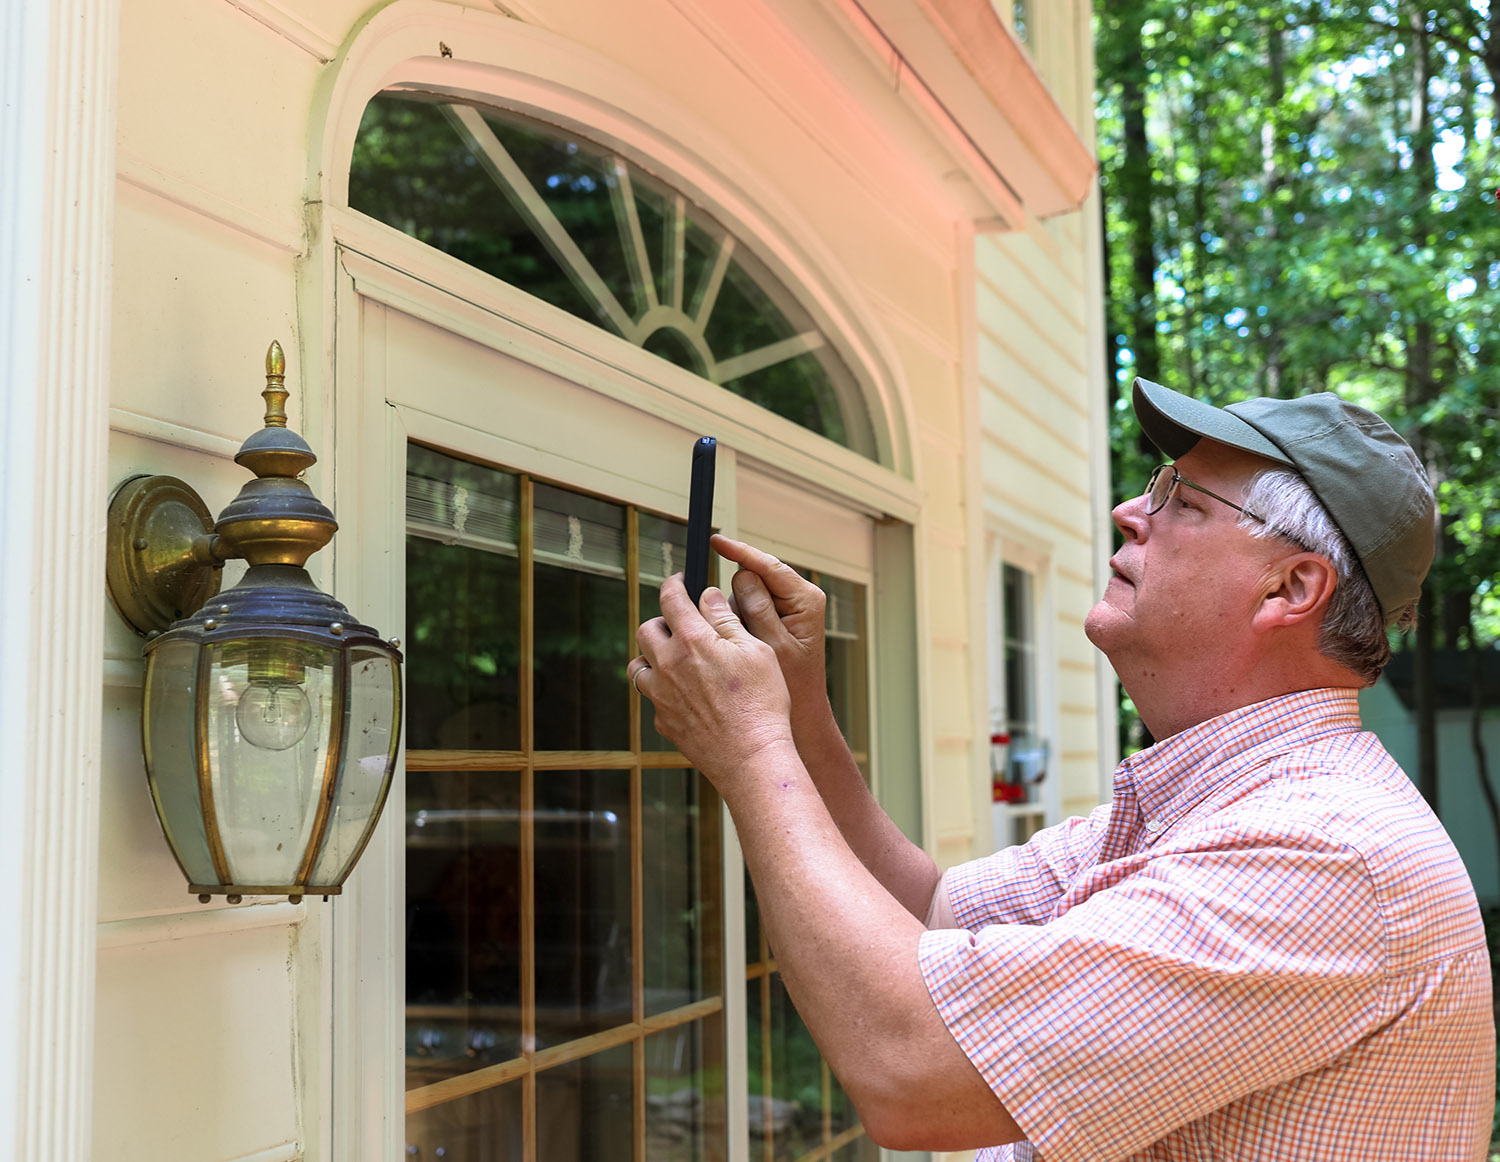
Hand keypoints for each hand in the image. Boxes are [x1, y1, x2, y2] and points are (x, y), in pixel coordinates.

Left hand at [629, 574, 794, 788]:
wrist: (752, 758)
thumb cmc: (762, 703)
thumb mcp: (756, 650)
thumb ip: (727, 619)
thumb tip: (708, 595)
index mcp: (692, 641)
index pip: (670, 598)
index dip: (674, 584)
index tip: (680, 582)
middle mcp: (668, 665)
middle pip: (647, 629)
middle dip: (663, 621)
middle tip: (684, 625)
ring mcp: (660, 696)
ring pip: (639, 665)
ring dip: (654, 657)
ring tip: (678, 660)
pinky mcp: (662, 722)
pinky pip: (653, 697)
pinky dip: (663, 690)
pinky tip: (688, 695)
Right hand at [711, 535, 827, 707]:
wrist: (802, 713)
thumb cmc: (793, 685)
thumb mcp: (774, 647)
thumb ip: (759, 609)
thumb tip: (743, 575)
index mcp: (806, 600)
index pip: (768, 566)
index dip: (740, 552)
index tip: (716, 542)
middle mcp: (797, 599)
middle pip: (752, 579)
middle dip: (737, 600)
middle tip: (739, 632)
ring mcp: (784, 609)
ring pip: (743, 596)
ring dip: (735, 616)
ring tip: (743, 647)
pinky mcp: (772, 621)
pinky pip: (743, 612)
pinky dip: (735, 624)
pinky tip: (740, 646)